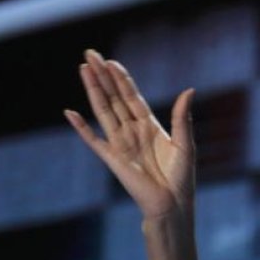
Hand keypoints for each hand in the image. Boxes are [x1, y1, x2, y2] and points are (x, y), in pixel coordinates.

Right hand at [65, 49, 195, 222]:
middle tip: (90, 54)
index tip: (111, 61)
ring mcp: (120, 143)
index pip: (131, 96)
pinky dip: (81, 127)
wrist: (172, 204)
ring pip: (103, 111)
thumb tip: (189, 90)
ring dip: (92, 90)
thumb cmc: (182, 177)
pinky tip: (70, 113)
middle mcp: (132, 131)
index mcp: (150, 126)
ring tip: (82, 70)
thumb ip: (182, 116)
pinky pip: (93, 140)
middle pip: (114, 98)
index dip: (121, 79)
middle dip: (103, 76)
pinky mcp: (112, 159)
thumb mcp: (185, 143)